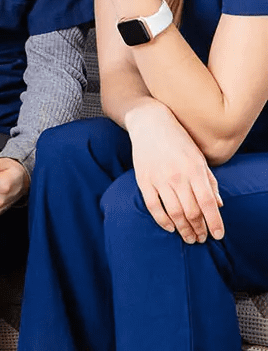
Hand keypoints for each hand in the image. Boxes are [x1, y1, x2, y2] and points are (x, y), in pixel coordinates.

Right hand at [126, 102, 223, 242]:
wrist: (150, 122)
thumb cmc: (179, 140)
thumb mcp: (199, 157)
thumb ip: (209, 181)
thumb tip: (218, 206)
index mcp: (194, 169)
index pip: (207, 202)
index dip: (214, 222)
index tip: (219, 235)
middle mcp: (177, 175)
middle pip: (191, 212)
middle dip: (199, 229)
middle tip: (201, 238)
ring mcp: (159, 178)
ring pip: (174, 213)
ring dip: (184, 230)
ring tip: (189, 237)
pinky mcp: (144, 180)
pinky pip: (153, 207)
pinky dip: (163, 221)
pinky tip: (170, 227)